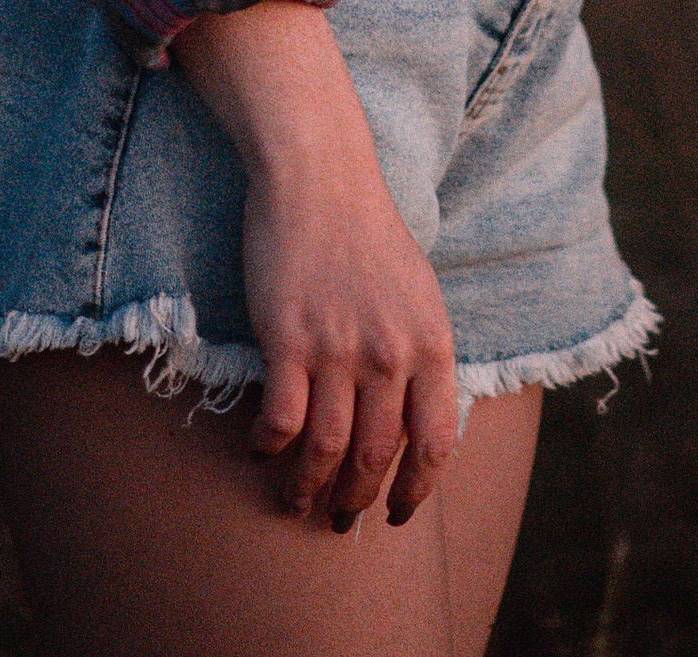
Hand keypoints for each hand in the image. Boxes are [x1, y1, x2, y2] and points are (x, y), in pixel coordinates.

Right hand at [174, 0, 457, 530]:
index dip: (417, 489)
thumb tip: (414, 420)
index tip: (399, 514)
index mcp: (431, 342)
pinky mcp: (288, 340)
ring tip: (295, 502)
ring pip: (326, 450)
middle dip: (358, 502)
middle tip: (339, 521)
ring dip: (308, 488)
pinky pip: (281, 421)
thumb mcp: (418, 293)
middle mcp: (391, 353)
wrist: (321, 176)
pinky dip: (270, 447)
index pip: (436, 441)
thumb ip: (419, 354)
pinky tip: (261, 450)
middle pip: (377, 456)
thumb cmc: (367, 234)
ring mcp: (339, 349)